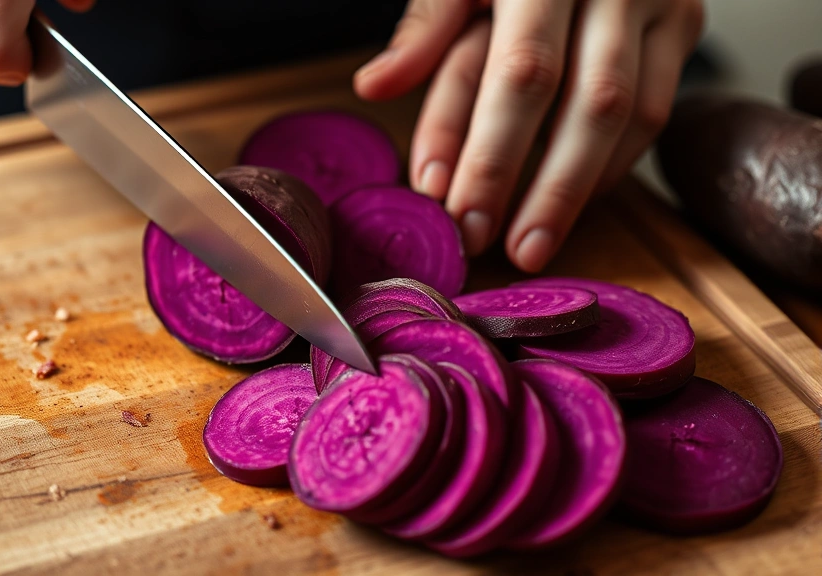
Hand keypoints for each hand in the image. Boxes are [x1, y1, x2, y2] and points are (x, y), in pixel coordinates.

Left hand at [354, 0, 703, 271]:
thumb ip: (426, 29)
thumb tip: (372, 86)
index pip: (515, 70)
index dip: (478, 143)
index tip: (441, 202)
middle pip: (585, 103)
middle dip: (535, 185)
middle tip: (485, 241)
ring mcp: (658, 1)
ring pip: (628, 115)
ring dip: (575, 188)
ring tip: (530, 244)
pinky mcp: (683, 23)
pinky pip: (657, 110)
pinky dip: (610, 164)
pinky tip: (569, 200)